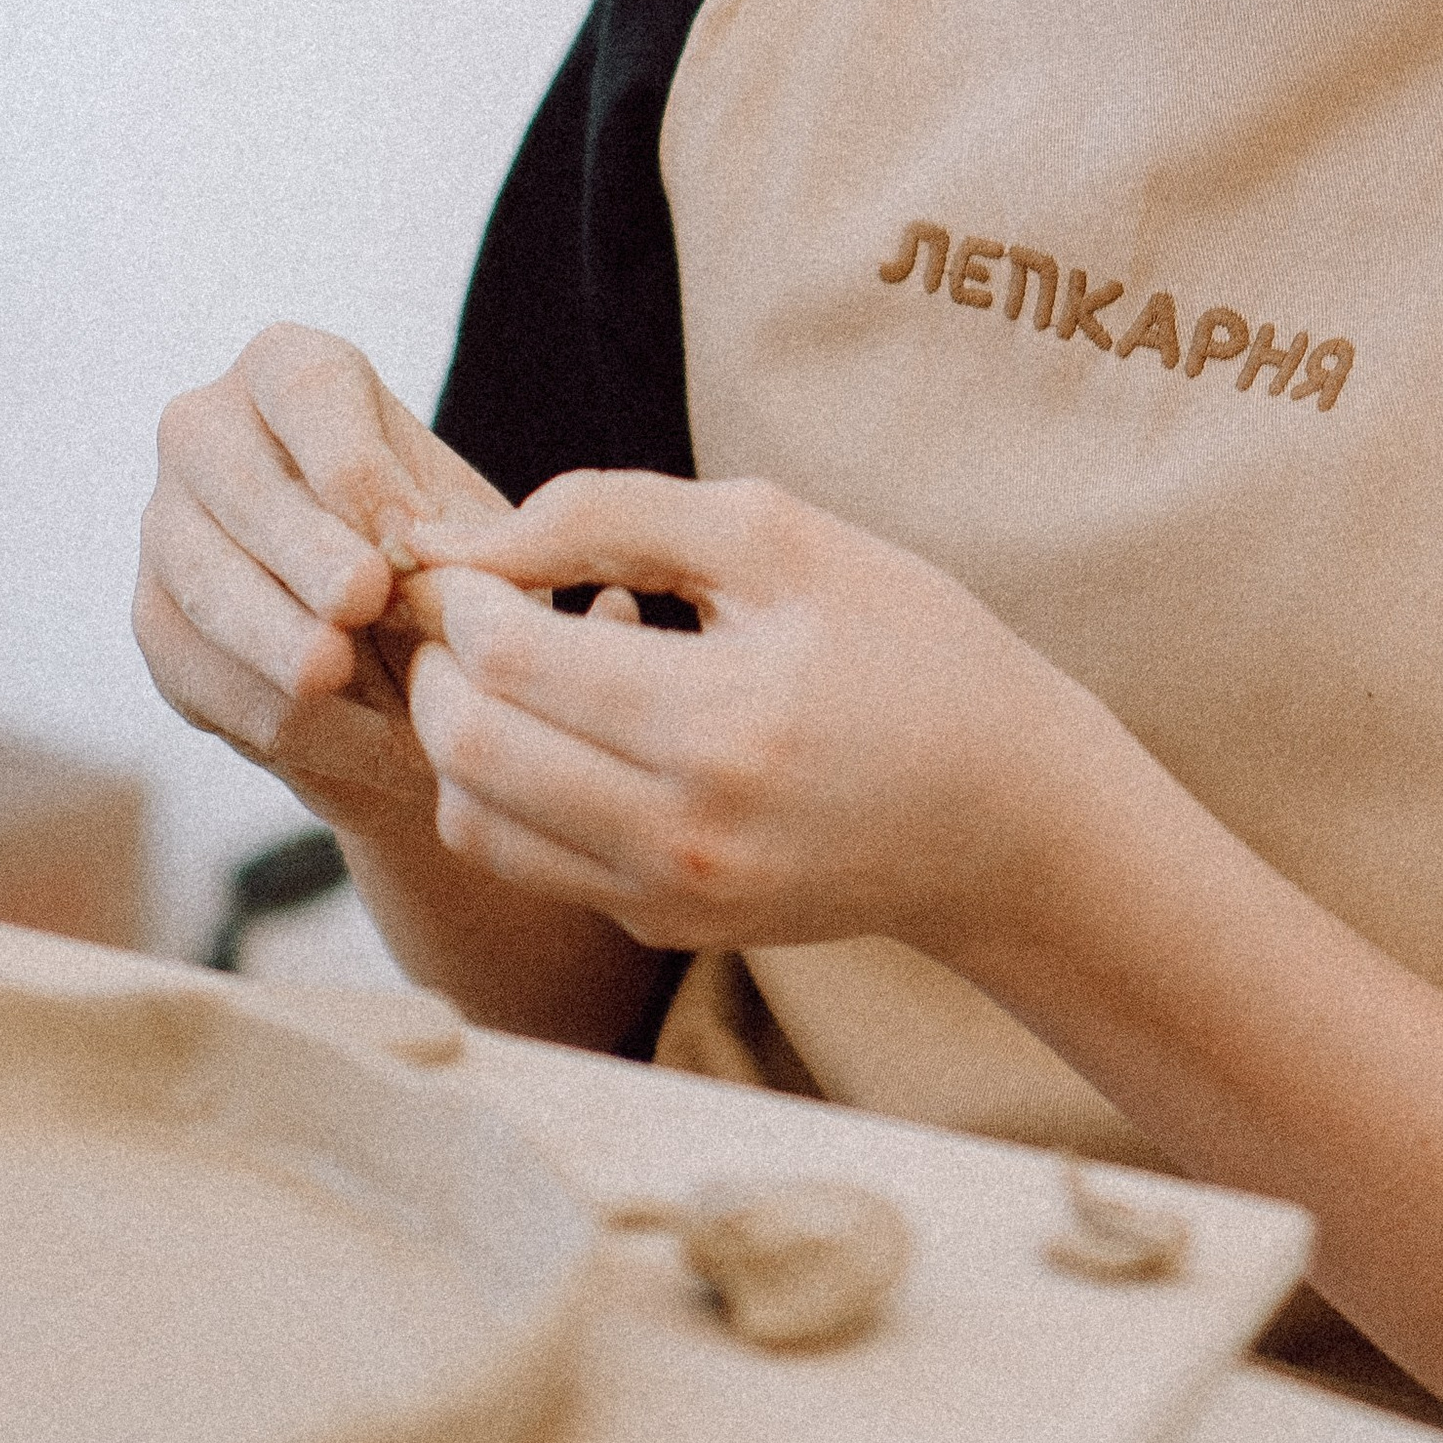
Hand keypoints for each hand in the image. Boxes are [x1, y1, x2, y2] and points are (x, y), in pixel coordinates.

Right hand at [133, 324, 510, 833]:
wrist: (406, 651)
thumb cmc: (452, 561)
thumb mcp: (475, 535)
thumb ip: (450, 534)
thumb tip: (404, 547)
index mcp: (292, 371)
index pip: (308, 389)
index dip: (355, 462)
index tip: (407, 532)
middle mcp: (206, 430)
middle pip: (241, 483)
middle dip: (304, 548)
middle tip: (363, 600)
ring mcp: (163, 525)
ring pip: (205, 586)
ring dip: (277, 641)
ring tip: (342, 678)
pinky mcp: (154, 622)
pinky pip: (199, 674)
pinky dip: (278, 715)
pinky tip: (355, 743)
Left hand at [396, 473, 1110, 961]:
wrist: (1004, 812)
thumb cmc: (904, 644)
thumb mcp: (778, 536)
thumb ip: (611, 514)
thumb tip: (469, 541)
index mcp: (725, 723)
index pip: (508, 660)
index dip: (463, 592)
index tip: (475, 552)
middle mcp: (686, 835)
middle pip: (468, 749)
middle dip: (439, 662)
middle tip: (473, 605)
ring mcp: (671, 898)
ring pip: (474, 821)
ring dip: (463, 731)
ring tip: (524, 663)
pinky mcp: (665, 928)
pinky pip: (530, 860)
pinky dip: (516, 785)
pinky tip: (584, 720)